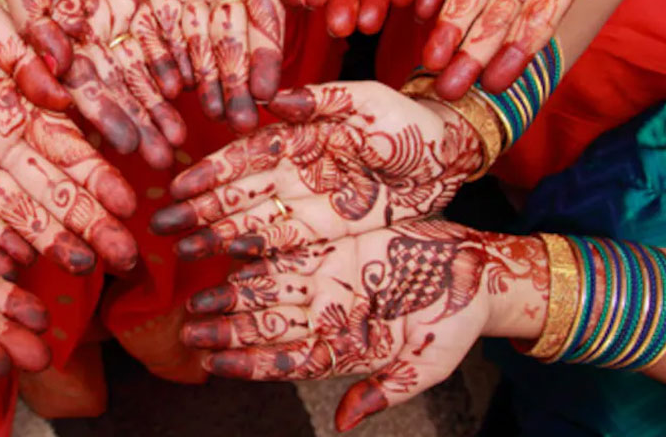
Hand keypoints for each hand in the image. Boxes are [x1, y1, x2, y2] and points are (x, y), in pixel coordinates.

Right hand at [0, 0, 186, 169]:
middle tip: (170, 155)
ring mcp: (126, 12)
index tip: (129, 149)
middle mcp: (97, 34)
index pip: (88, 89)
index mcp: (61, 38)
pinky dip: (189, 52)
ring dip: (173, 98)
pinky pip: (176, 25)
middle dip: (148, 121)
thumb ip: (37, 29)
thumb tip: (54, 77)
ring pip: (155, 63)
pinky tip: (206, 81)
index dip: (109, 119)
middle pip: (127, 86)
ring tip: (197, 129)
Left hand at [0, 0, 138, 274]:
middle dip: (89, 222)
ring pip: (15, 210)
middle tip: (124, 255)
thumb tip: (59, 94)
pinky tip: (18, 264)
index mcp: (19, 102)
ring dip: (49, 239)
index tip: (127, 204)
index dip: (98, 177)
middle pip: (52, 189)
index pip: (68, 147)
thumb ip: (21, 54)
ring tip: (84, 267)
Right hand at [151, 81, 480, 259]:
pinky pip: (284, 246)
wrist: (450, 158)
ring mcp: (309, 204)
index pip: (247, 155)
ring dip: (216, 235)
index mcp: (300, 136)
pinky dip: (253, 255)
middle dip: (200, 209)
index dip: (213, 171)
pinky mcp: (327, 232)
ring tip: (183, 250)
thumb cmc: (410, 123)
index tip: (181, 185)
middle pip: (239, 193)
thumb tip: (272, 101)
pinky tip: (226, 265)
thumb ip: (323, 100)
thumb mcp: (371, 104)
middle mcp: (296, 172)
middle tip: (163, 226)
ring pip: (253, 221)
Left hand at [182, 221, 546, 431]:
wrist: (476, 274)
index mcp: (343, 350)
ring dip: (230, 294)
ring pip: (268, 288)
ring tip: (196, 299)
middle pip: (266, 325)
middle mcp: (326, 316)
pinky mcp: (333, 246)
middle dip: (226, 330)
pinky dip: (257, 252)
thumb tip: (343, 423)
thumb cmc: (454, 326)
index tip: (213, 365)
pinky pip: (288, 249)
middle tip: (189, 331)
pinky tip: (226, 252)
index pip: (285, 363)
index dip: (248, 364)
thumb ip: (384, 392)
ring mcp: (327, 281)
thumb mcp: (427, 365)